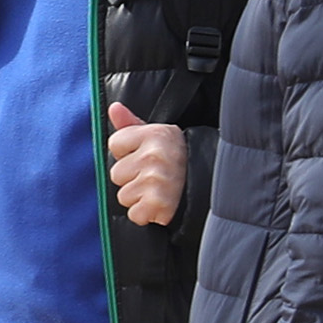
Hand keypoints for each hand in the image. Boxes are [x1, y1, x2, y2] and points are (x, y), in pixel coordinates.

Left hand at [105, 106, 189, 227]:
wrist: (208, 184)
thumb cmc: (177, 160)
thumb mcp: (156, 135)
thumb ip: (130, 124)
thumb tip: (113, 108)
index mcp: (153, 134)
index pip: (114, 144)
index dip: (127, 153)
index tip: (144, 156)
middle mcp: (154, 155)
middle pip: (116, 174)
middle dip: (132, 178)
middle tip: (154, 176)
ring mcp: (156, 179)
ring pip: (124, 196)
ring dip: (139, 198)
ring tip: (159, 190)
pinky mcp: (159, 202)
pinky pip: (135, 214)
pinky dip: (146, 215)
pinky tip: (160, 204)